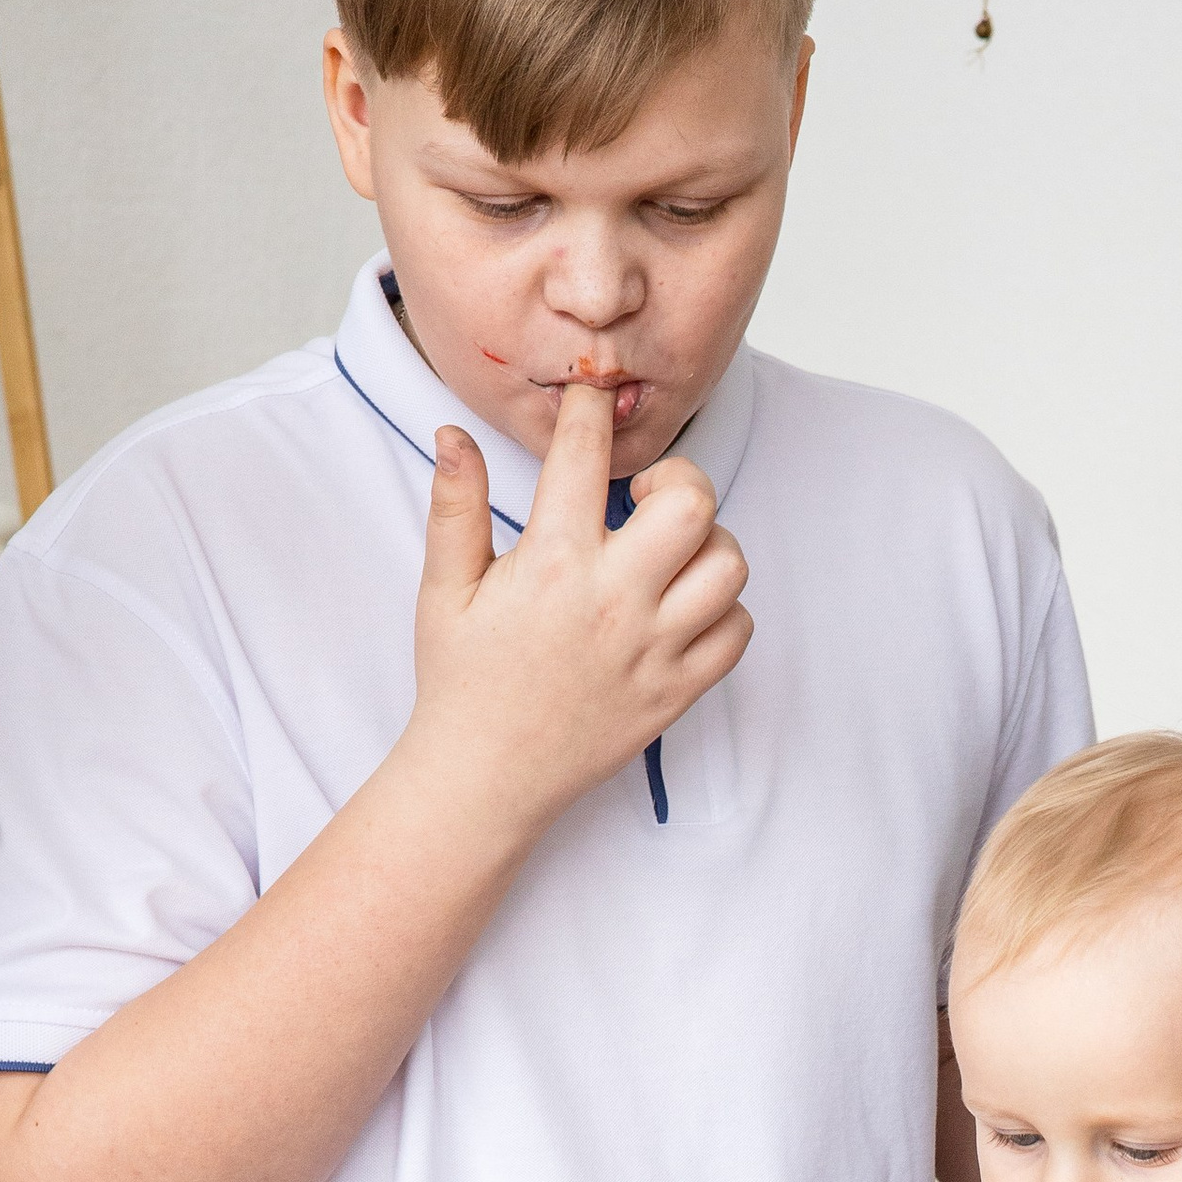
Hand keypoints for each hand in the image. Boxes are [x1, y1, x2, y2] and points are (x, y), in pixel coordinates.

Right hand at [406, 376, 750, 841]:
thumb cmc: (463, 682)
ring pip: (729, 566)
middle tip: (647, 499)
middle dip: (677, 480)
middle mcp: (613, 600)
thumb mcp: (444, 589)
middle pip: (693, 503)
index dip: (592, 410)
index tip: (592, 403)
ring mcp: (654, 649)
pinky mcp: (678, 692)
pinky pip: (737, 633)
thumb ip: (456, 506)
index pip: (587, 454)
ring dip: (708, 547)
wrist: (486, 778)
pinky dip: (724, 612)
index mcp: (552, 563)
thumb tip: (453, 433)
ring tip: (669, 556)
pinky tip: (682, 609)